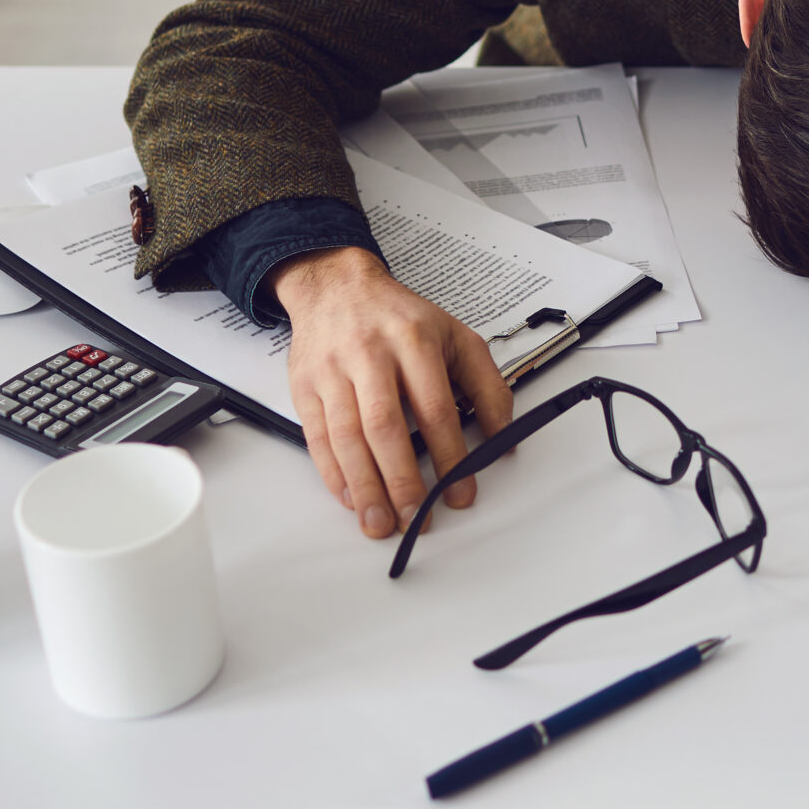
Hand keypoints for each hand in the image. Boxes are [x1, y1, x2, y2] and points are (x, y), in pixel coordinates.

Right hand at [270, 246, 511, 539]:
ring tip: (381, 522)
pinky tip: (351, 498)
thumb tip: (503, 438)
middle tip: (418, 518)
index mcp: (415, 342)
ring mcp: (333, 371)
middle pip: (386, 426)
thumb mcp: (457, 337)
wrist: (337, 286)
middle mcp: (371, 355)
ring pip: (346, 437)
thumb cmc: (400, 317)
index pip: (435, 408)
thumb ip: (487, 386)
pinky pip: (317, 437)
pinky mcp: (305, 386)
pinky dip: (333, 474)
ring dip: (365, 487)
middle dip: (402, 480)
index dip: (450, 455)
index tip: (461, 491)